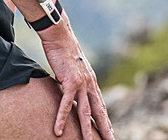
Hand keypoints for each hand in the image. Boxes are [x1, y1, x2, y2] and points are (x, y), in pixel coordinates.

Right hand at [39, 22, 113, 139]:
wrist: (60, 36)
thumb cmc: (64, 51)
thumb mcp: (73, 70)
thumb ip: (74, 82)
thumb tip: (70, 91)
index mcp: (91, 82)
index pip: (101, 105)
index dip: (106, 120)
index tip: (110, 133)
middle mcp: (90, 84)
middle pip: (99, 111)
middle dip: (105, 129)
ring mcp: (81, 83)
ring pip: (86, 112)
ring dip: (87, 130)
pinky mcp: (69, 81)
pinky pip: (66, 104)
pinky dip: (62, 118)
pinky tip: (58, 131)